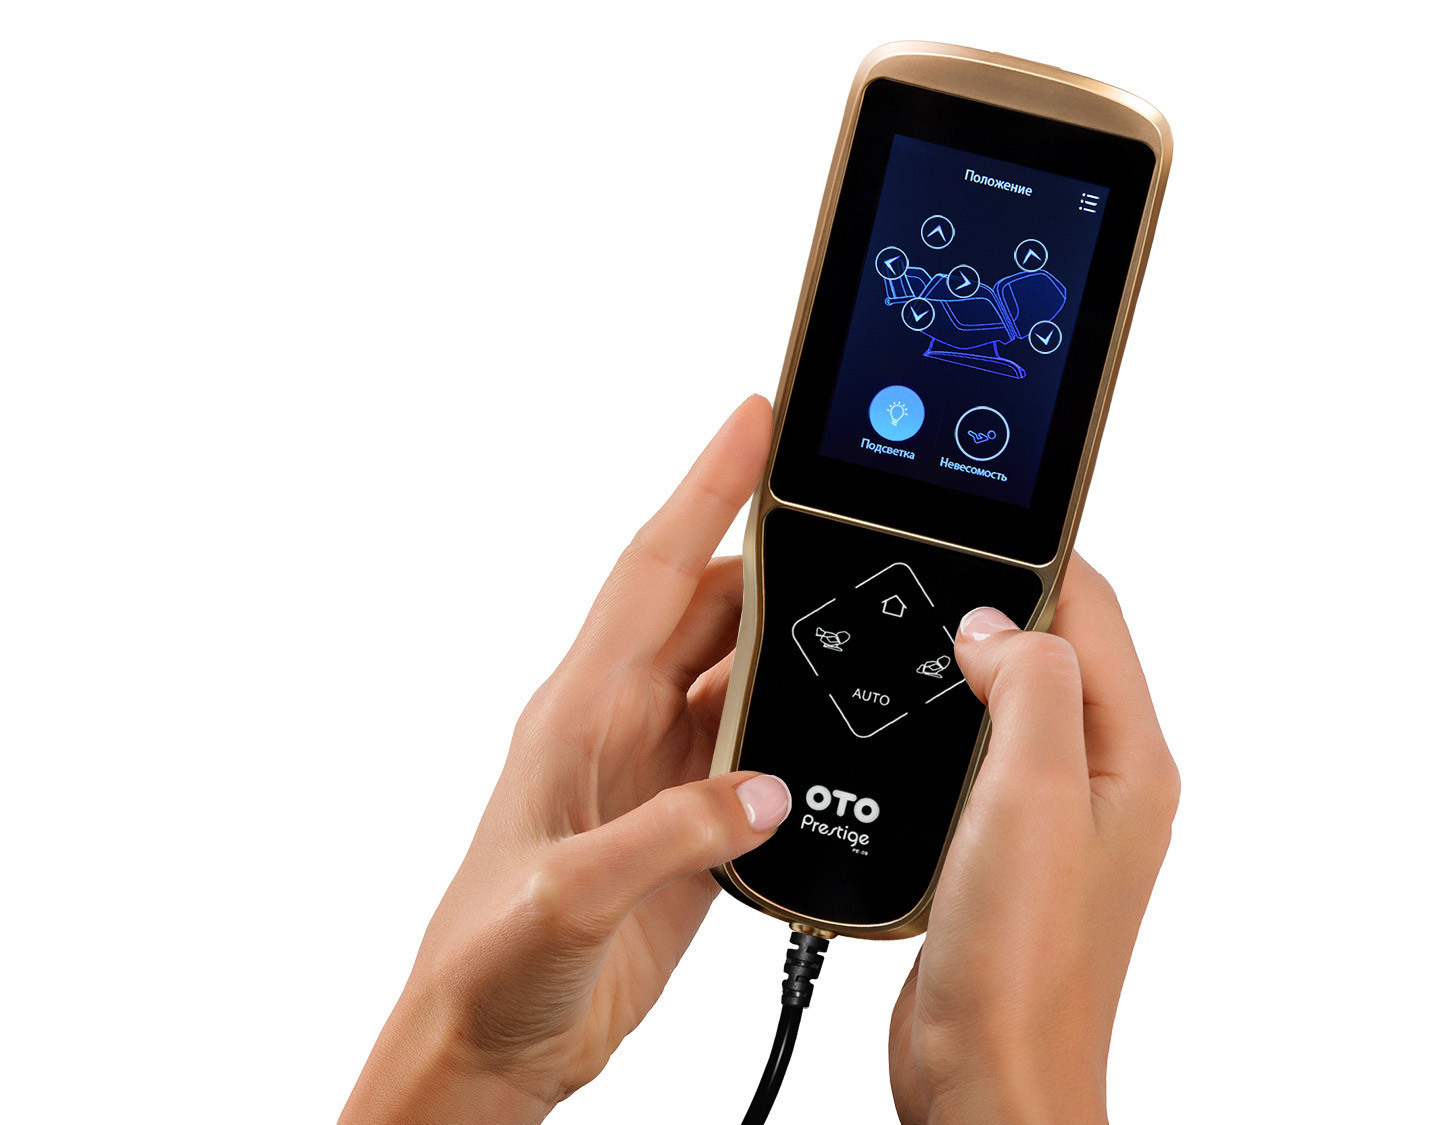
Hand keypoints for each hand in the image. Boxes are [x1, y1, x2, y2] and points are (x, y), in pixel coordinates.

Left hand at [340, 397, 789, 1124]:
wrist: (490, 1043)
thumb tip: (762, 789)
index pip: (650, 573)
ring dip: (787, 632)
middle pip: (705, 607)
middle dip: (770, 547)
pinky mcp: (685, 824)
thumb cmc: (489, 964)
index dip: (701, 491)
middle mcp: (618, 724)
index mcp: (578, 712)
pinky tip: (831, 715)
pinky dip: (794, 721)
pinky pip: (750, 743)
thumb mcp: (568, 896)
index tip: (752, 422)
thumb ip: (668, 838)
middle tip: (839, 501)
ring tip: (855, 595)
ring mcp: (655, 772)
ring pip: (733, 669)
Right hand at [888, 558, 1179, 1124]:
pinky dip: (941, 721)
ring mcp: (1050, 814)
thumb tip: (998, 625)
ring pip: (1010, 699)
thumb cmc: (1024, 960)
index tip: (972, 520)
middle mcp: (1100, 779)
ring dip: (965, 662)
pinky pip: (977, 754)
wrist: (983, 1072)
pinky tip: (902, 717)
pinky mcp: (1001, 847)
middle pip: (1056, 648)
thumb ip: (1032, 686)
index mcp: (1130, 756)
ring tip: (914, 625)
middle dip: (996, 602)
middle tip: (929, 564)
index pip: (1094, 612)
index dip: (1033, 557)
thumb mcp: (1034, 792)